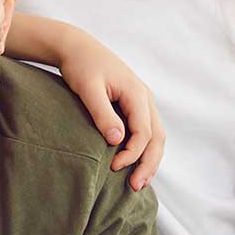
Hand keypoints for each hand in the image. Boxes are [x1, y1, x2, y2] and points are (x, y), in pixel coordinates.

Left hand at [56, 30, 164, 189]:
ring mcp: (142, 102)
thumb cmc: (81, 66)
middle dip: (148, 164)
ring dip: (150, 160)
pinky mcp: (134, 106)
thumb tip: (117, 140)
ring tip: (139, 182)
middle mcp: (145, 98)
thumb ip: (102, 114)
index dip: (133, 153)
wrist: (77, 48)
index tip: (113, 167)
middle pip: (157, 137)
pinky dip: (145, 150)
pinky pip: (147, 131)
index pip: (144, 132)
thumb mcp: (88, 89)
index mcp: (136, 93)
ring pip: (156, 136)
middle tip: (135, 187)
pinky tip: (135, 165)